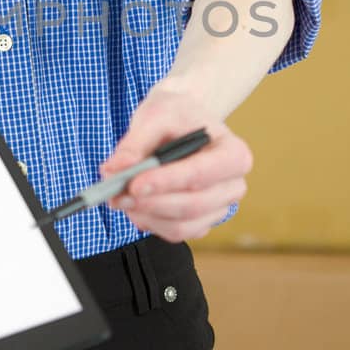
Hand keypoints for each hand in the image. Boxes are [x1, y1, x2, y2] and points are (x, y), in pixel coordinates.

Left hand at [98, 77, 252, 240]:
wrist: (181, 123)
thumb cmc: (175, 116)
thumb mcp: (155, 116)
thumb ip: (135, 143)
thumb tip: (114, 170)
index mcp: (234, 153)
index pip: (202, 174)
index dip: (167, 181)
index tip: (134, 183)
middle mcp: (233, 186)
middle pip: (192, 205)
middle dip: (150, 202)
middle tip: (116, 194)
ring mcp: (219, 209)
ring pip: (181, 226)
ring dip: (145, 214)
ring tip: (119, 196)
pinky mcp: (201, 223)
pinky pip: (174, 233)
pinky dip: (148, 221)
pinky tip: (134, 204)